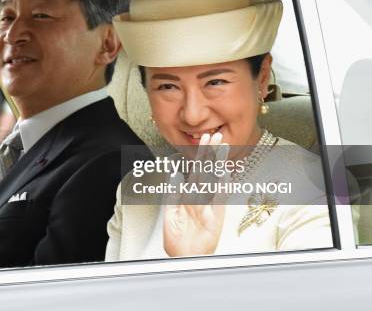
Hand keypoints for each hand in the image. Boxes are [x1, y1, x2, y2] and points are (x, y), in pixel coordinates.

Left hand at [163, 132, 228, 255]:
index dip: (198, 155)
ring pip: (213, 180)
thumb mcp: (170, 213)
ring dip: (217, 163)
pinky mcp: (215, 218)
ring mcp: (209, 206)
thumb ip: (173, 193)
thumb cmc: (178, 239)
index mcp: (188, 196)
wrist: (184, 258)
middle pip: (206, 170)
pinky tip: (224, 174)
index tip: (202, 139)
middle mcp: (200, 198)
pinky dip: (221, 187)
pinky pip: (218, 199)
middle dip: (210, 153)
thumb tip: (175, 172)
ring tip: (222, 147)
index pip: (195, 170)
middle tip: (215, 135)